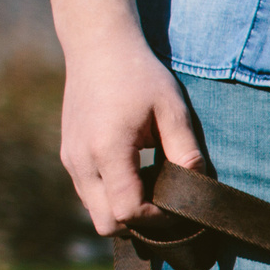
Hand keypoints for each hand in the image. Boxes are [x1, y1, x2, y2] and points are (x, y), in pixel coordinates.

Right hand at [57, 30, 202, 235]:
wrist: (97, 46)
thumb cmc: (140, 75)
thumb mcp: (173, 111)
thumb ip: (187, 153)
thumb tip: (200, 190)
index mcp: (107, 150)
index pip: (128, 212)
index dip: (157, 219)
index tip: (179, 203)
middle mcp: (81, 161)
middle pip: (106, 223)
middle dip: (139, 223)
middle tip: (166, 201)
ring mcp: (71, 160)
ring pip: (95, 212)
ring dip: (124, 209)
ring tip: (153, 184)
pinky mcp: (69, 156)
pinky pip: (89, 194)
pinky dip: (111, 196)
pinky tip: (136, 174)